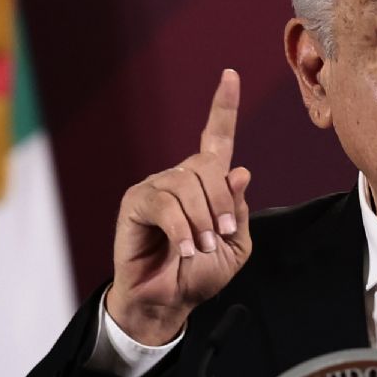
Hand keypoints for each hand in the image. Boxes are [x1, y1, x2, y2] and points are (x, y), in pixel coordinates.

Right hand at [106, 69, 251, 344]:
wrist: (168, 301)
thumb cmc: (200, 273)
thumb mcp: (235, 245)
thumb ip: (238, 211)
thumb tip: (240, 170)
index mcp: (207, 182)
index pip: (216, 137)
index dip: (224, 106)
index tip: (230, 75)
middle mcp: (180, 177)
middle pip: (208, 167)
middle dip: (221, 204)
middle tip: (220, 235)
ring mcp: (156, 186)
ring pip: (187, 186)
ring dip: (201, 222)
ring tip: (199, 249)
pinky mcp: (135, 202)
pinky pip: (166, 205)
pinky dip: (181, 230)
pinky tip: (183, 249)